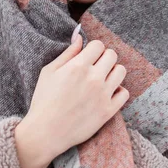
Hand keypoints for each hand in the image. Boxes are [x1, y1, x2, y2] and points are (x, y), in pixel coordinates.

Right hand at [25, 33, 128, 159]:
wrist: (46, 132)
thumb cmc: (43, 100)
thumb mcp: (49, 71)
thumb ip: (68, 53)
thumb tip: (79, 36)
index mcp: (78, 66)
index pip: (98, 45)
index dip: (93, 49)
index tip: (87, 57)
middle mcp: (93, 78)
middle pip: (112, 55)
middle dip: (103, 57)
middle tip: (94, 67)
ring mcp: (103, 95)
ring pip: (121, 71)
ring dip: (112, 72)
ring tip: (101, 79)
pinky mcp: (108, 111)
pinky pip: (124, 93)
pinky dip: (117, 91)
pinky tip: (106, 93)